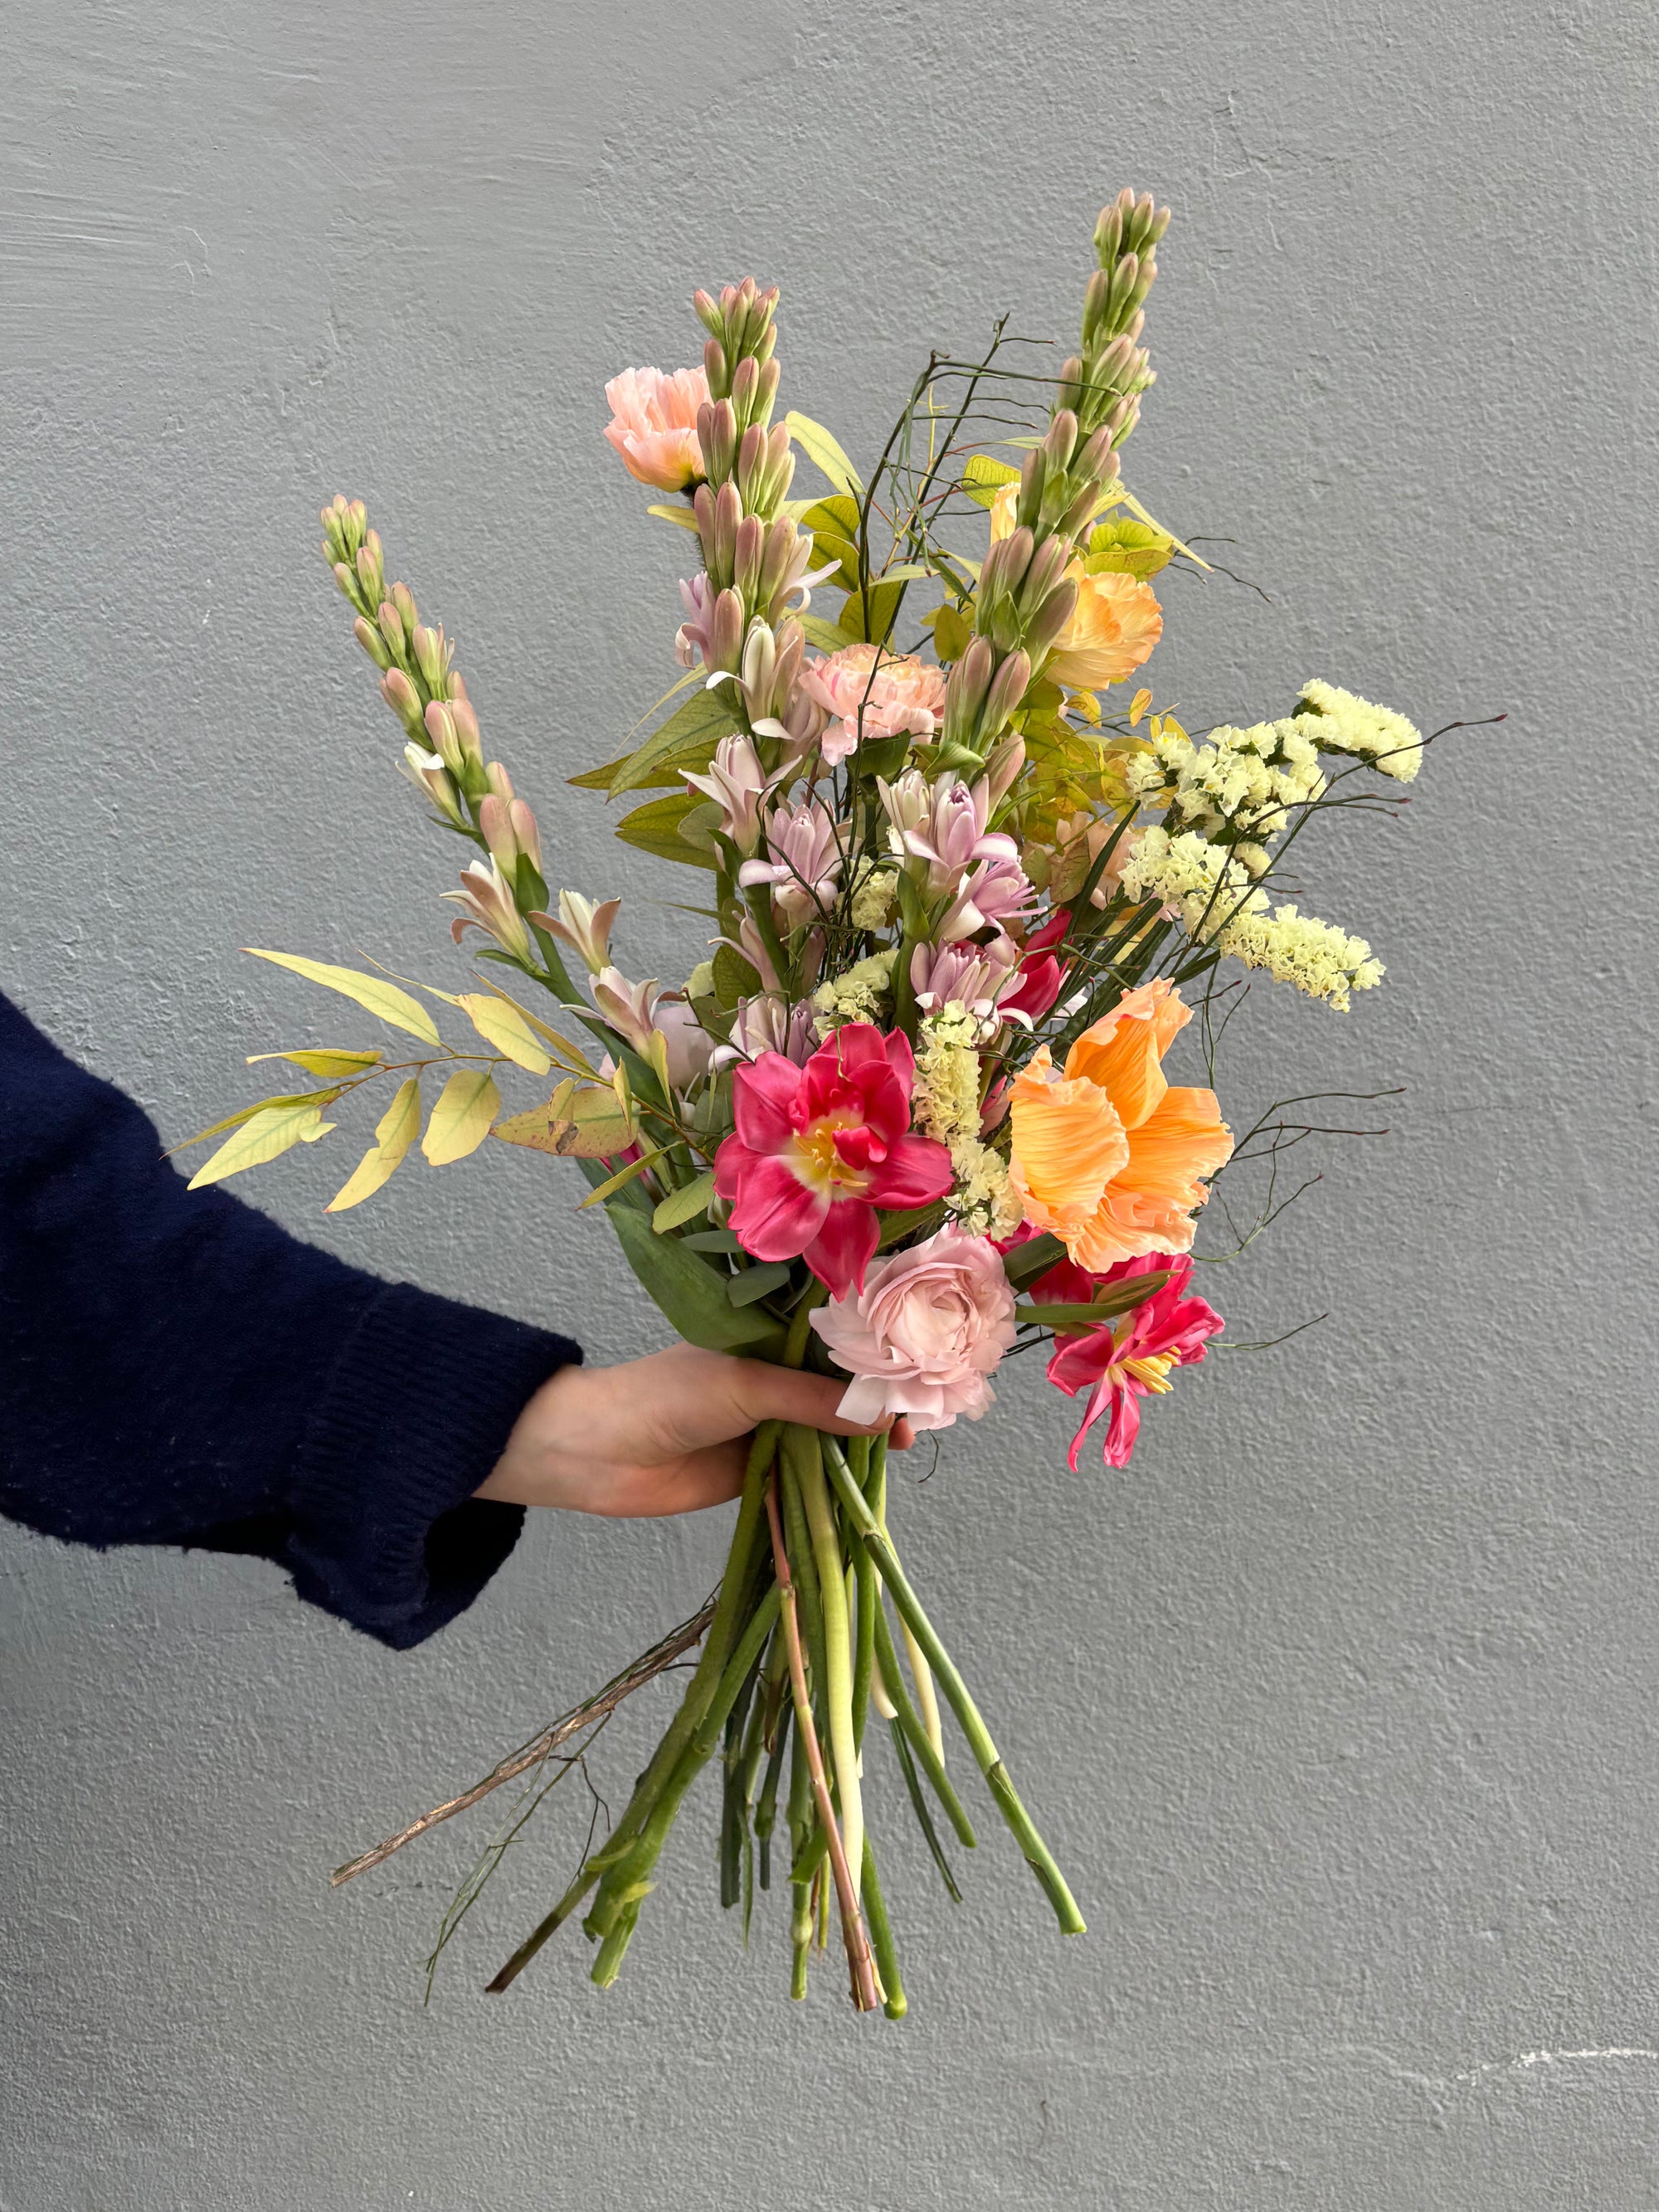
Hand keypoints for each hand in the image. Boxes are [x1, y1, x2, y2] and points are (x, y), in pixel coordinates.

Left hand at [475, 1343, 912, 1517]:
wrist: (598, 1455)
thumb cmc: (664, 1397)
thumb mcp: (746, 1386)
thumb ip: (814, 1401)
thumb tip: (884, 1416)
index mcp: (768, 1337)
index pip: (837, 1336)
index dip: (878, 1348)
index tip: (921, 1360)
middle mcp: (774, 1377)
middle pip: (841, 1387)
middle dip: (879, 1398)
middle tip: (924, 1411)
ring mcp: (769, 1424)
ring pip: (829, 1430)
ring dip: (862, 1440)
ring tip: (905, 1443)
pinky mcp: (761, 1469)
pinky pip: (809, 1470)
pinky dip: (837, 1476)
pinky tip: (872, 1478)